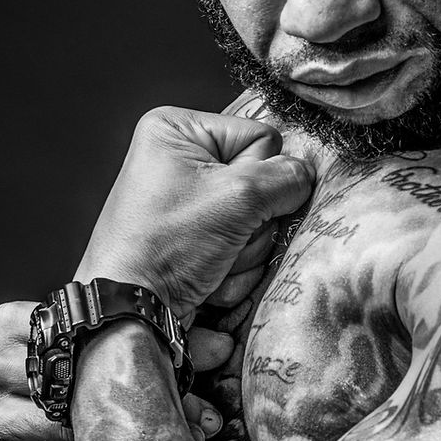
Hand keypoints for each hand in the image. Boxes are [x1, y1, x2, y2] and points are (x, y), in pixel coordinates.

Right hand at [0, 300, 232, 440]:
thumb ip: (161, 345)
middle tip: (197, 419)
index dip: (137, 352)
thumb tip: (223, 344)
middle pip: (76, 375)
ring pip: (70, 421)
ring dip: (127, 439)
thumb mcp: (125, 369)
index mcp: (16, 322)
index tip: (181, 375)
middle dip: (142, 399)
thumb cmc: (100, 418)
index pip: (80, 328)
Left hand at [74, 108, 313, 322]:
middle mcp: (181, 162)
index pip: (261, 137)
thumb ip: (286, 179)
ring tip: (211, 261)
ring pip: (257, 222)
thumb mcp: (237, 199)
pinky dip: (233, 269)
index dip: (261, 176)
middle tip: (222, 237)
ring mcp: (190, 206)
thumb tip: (306, 177)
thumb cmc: (168, 244)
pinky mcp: (196, 243)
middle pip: (261, 184)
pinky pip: (241, 248)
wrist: (134, 310)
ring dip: (244, 251)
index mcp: (178, 130)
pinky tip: (207, 277)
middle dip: (252, 222)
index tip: (232, 202)